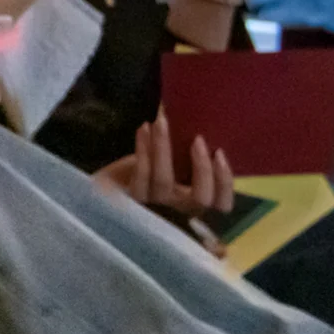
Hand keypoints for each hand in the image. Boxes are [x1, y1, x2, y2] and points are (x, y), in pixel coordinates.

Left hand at [93, 110, 234, 219]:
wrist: (107, 185)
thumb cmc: (151, 170)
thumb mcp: (176, 165)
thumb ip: (191, 157)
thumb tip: (204, 127)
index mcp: (196, 204)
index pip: (222, 205)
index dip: (225, 183)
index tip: (219, 152)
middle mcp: (180, 212)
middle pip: (199, 199)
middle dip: (202, 168)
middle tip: (197, 139)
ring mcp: (155, 208)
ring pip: (165, 182)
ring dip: (164, 147)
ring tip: (161, 122)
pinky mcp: (131, 200)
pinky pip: (139, 175)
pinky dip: (143, 149)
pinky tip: (143, 129)